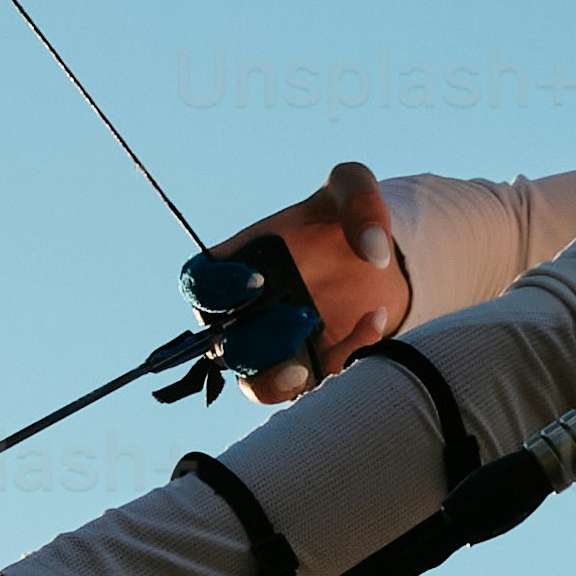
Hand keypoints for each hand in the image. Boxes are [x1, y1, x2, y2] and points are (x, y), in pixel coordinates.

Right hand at [218, 163, 410, 398]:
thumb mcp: (353, 188)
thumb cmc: (344, 219)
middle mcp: (241, 314)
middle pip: (223, 346)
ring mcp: (269, 350)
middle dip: (256, 343)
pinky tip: (374, 321)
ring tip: (317, 361)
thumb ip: (360, 202)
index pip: (199, 285)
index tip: (256, 280)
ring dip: (279, 379)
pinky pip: (308, 387)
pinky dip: (338, 367)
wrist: (376, 261)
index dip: (213, 290)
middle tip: (302, 319)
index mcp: (233, 266)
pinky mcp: (304, 373)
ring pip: (256, 384)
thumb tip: (373, 253)